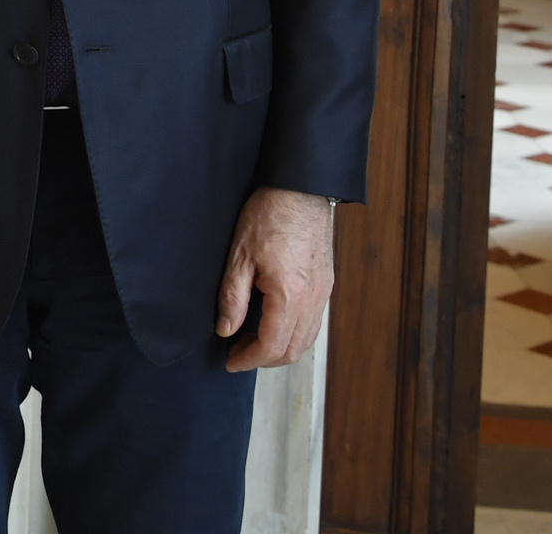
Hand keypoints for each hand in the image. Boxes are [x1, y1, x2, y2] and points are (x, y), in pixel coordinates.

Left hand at [217, 187, 333, 371]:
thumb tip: (225, 329)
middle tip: (237, 352)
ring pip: (306, 339)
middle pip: (292, 350)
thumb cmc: (269, 215)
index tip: (231, 361)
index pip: (271, 346)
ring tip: (251, 339)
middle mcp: (312, 300)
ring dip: (280, 348)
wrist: (301, 189)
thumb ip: (232, 297)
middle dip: (264, 359)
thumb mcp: (239, 256)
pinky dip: (294, 332)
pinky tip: (273, 322)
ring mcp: (323, 293)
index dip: (248, 360)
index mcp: (290, 296)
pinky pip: (313, 322)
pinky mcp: (326, 283)